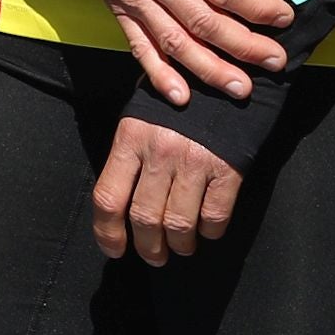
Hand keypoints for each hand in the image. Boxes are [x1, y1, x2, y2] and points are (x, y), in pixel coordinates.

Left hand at [91, 115, 242, 263]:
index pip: (108, 196)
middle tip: (153, 256)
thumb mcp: (140, 117)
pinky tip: (208, 230)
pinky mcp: (227, 169)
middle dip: (147, 246)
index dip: (108, 231)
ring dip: (179, 245)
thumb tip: (118, 202)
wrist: (224, 78)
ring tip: (181, 248)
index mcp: (130, 138)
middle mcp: (159, 152)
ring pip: (178, 223)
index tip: (114, 249)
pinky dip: (210, 232)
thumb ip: (129, 155)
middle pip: (143, 217)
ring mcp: (194, 161)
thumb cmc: (177, 100)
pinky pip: (215, 215)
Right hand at [97, 0, 300, 107]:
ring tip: (240, 87)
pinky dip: (158, 75)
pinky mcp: (117, 6)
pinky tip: (181, 95)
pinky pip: (139, 46)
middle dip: (244, 47)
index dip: (258, 8)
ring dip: (210, 70)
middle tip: (275, 60)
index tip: (284, 16)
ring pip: (176, 43)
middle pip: (204, 22)